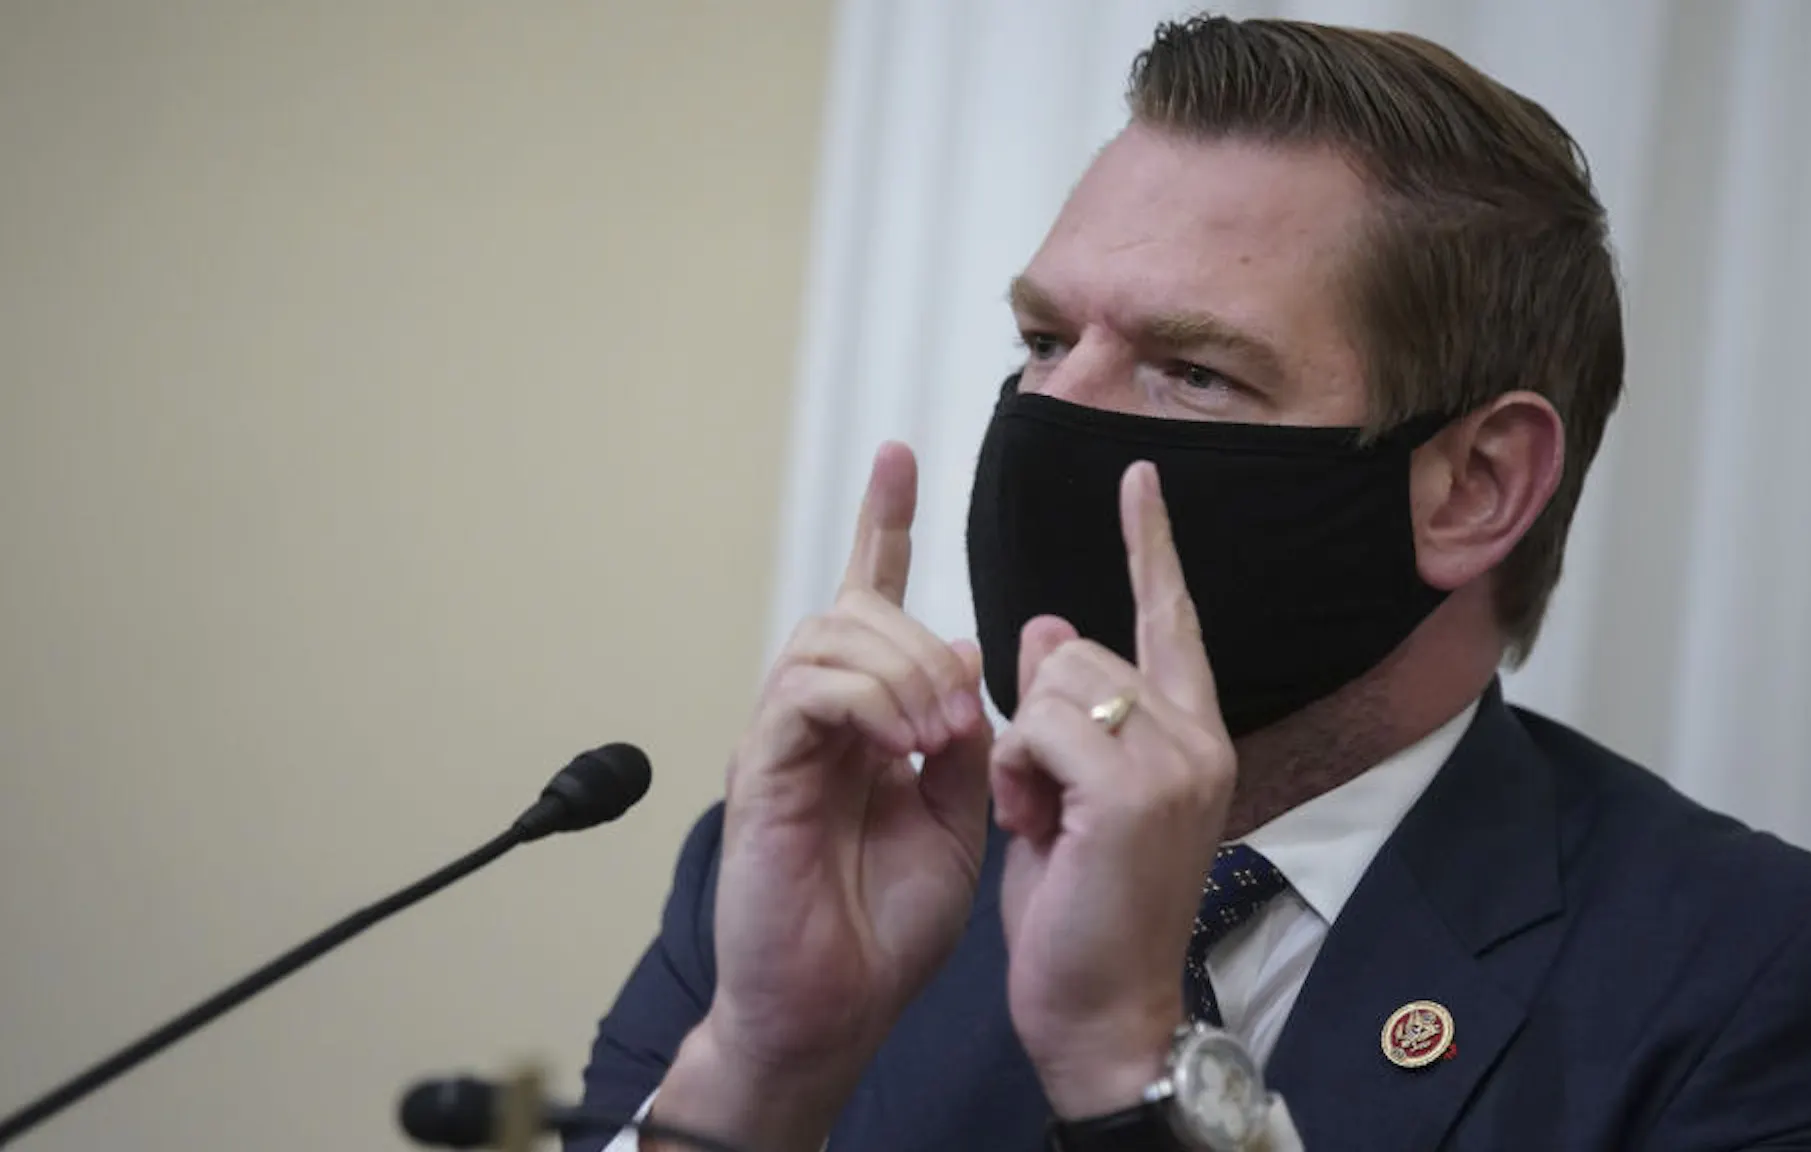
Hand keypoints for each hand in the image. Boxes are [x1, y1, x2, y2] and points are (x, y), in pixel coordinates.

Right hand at [653, 443, 993, 1151]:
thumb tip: (962, 650)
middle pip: (856, 608)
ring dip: (901, 669)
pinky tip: (900, 744)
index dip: (883, 524)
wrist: (835, 1004)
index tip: (900, 453)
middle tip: (965, 714)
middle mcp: (817, 714)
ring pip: (829, 635)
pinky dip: (865, 701)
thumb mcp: (958, 815)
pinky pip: (806, 688)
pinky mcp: (761, 768)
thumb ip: (963, 734)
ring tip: (936, 735)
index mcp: (866, 716)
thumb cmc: (887, 920)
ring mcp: (782, 737)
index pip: (870, 599)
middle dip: (920, 638)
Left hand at [992, 460, 1236, 1118]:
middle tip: (1048, 802)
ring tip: (1047, 821)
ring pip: (1053, 681)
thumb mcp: (1069, 792)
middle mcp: (1199, 737)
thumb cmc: (1084, 909)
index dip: (1150, 545)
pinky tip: (1039, 827)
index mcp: (1193, 734)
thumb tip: (1040, 623)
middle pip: (1077, 649)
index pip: (1169, 618)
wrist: (1101, 1008)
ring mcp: (1175, 762)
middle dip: (1036, 715)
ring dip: (1022, 749)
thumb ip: (1068, 710)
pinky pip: (1040, 725)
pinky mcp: (1134, 791)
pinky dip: (1018, 773)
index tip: (1138, 477)